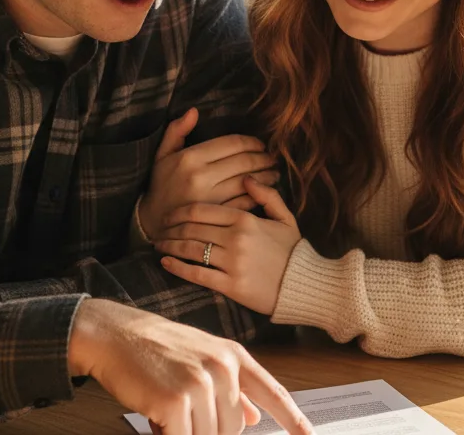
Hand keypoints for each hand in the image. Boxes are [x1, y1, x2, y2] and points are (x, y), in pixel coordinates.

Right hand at [68, 298, 312, 434]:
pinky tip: (158, 421)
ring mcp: (200, 383)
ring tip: (167, 412)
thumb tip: (256, 418)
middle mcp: (222, 367)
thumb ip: (233, 387)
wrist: (116, 334)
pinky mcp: (175, 400)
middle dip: (210, 431)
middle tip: (182, 415)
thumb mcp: (202, 358)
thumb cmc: (157, 348)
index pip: (273, 393)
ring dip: (187, 433)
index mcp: (233, 356)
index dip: (293, 420)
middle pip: (234, 428)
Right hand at [139, 108, 280, 239]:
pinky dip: (260, 195)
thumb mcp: (162, 155)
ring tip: (274, 172)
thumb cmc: (161, 186)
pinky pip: (247, 201)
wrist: (153, 222)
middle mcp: (201, 177)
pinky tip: (265, 191)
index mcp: (190, 158)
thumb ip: (176, 131)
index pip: (232, 143)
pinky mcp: (219, 216)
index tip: (260, 144)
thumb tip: (194, 110)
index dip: (252, 142)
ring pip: (250, 181)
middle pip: (245, 161)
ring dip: (267, 175)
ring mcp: (211, 198)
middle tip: (272, 158)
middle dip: (264, 157)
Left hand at [155, 178, 301, 315]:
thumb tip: (246, 178)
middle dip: (170, 228)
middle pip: (191, 228)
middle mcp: (236, 238)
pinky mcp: (231, 285)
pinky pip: (197, 274)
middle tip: (159, 229)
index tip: (170, 214)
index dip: (180, 211)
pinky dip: (177, 267)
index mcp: (246, 220)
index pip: (202, 210)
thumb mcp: (285, 218)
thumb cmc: (293, 251)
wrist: (304, 285)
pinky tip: (166, 262)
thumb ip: (266, 196)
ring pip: (191, 249)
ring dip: (170, 246)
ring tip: (159, 245)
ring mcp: (233, 262)